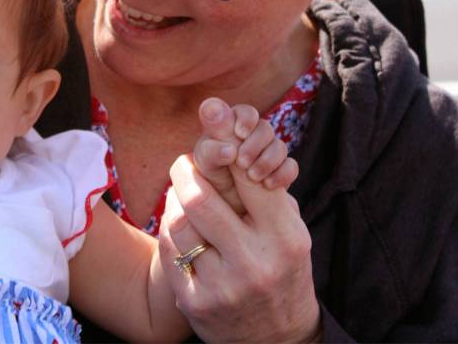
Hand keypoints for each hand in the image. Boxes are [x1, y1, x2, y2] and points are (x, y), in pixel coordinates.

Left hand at [160, 154, 320, 342]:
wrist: (277, 337)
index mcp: (285, 237)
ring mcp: (223, 286)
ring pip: (178, 223)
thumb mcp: (288, 229)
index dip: (225, 149)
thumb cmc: (281, 266)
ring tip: (181, 194)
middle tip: (183, 163)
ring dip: (174, 200)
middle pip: (200, 198)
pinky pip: (169, 252)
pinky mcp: (195, 303)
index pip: (248, 178)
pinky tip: (178, 224)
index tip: (213, 135)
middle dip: (185, 171)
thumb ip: (265, 189)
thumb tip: (228, 136)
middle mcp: (255, 262)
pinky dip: (170, 230)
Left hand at [192, 97, 298, 214]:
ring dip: (268, 160)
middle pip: (264, 128)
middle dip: (256, 144)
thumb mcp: (207, 159)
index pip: (244, 112)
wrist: (222, 215)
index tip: (240, 133)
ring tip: (253, 177)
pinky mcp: (279, 173)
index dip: (245, 119)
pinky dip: (283, 174)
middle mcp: (250, 138)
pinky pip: (291, 166)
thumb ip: (210, 133)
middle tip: (242, 163)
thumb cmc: (207, 182)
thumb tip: (211, 107)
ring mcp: (266, 154)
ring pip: (280, 146)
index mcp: (230, 129)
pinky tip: (269, 185)